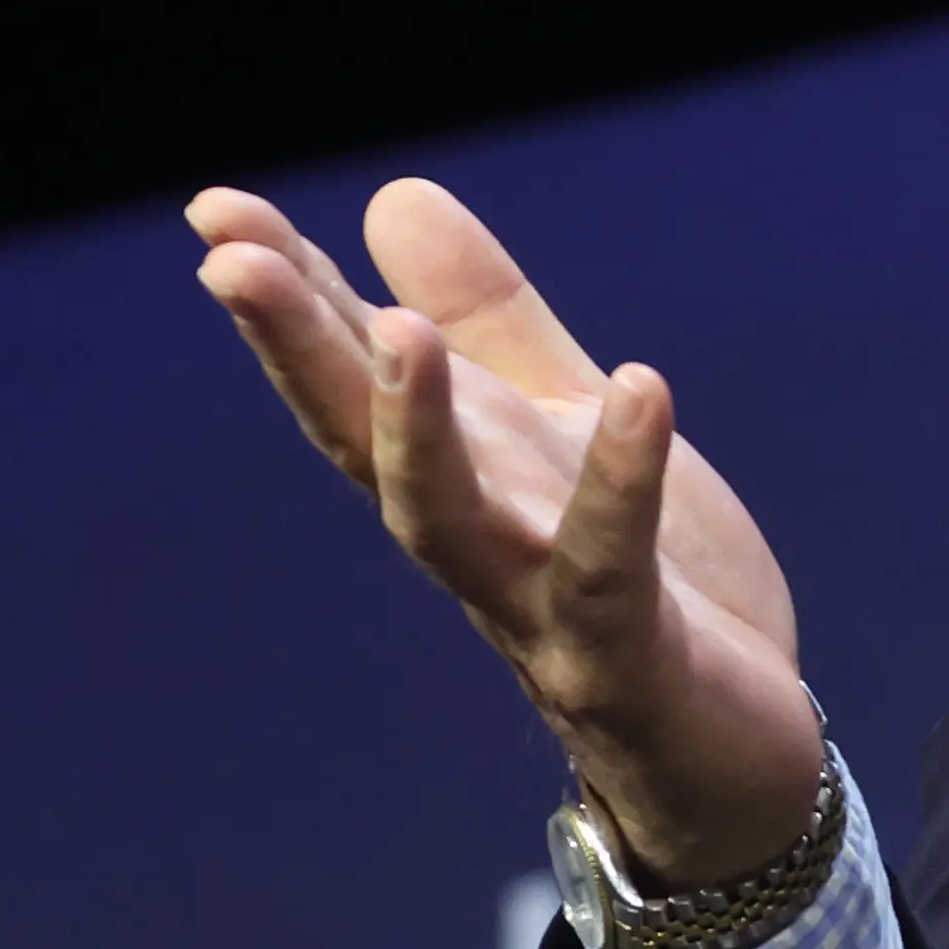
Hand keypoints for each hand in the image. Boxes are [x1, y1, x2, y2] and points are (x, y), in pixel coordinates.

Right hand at [187, 177, 828, 887]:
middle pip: (358, 445)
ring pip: (446, 523)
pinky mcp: (622, 658)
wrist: (732, 753)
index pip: (350, 377)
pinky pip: (609, 569)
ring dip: (413, 431)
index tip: (215, 210)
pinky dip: (619, 485)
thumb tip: (390, 195)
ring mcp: (534, 608)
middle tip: (228, 262)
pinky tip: (638, 388)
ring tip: (396, 328)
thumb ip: (489, 320)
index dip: (286, 294)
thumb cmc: (644, 586)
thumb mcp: (562, 424)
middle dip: (296, 354)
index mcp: (458, 473)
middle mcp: (471, 541)